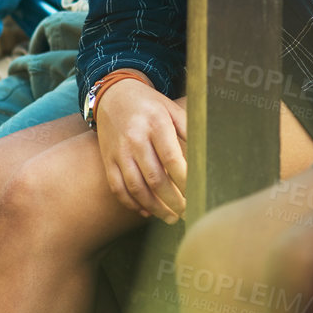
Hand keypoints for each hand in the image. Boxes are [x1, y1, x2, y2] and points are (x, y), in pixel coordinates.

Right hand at [95, 80, 186, 222]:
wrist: (113, 94)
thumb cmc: (150, 105)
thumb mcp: (172, 109)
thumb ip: (189, 130)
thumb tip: (205, 156)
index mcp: (155, 124)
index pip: (172, 160)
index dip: (186, 182)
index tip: (197, 195)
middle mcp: (135, 139)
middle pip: (155, 178)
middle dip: (173, 201)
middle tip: (188, 214)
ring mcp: (118, 151)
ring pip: (135, 187)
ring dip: (155, 208)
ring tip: (171, 218)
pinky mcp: (107, 160)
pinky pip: (117, 187)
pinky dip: (132, 203)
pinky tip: (146, 211)